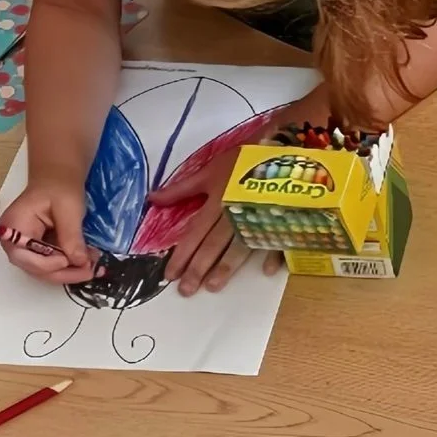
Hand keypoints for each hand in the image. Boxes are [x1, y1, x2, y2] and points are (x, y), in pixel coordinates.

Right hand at [0, 176, 100, 283]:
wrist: (59, 178)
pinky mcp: (40, 249)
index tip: (69, 260)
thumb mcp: (68, 209)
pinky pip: (53, 262)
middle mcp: (15, 242)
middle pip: (35, 268)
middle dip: (63, 272)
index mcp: (12, 227)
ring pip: (46, 269)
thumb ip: (71, 236)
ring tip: (93, 267)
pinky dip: (71, 264)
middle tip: (89, 271)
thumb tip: (79, 261)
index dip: (46, 264)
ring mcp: (27, 247)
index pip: (23, 256)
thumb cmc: (59, 187)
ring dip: (70, 271)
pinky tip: (89, 262)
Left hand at [147, 149, 282, 294]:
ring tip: (213, 286)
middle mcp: (236, 212)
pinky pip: (279, 237)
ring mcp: (260, 216)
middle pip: (214, 244)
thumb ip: (182, 189)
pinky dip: (274, 253)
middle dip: (199, 267)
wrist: (284, 145)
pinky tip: (268, 270)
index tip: (170, 275)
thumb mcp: (210, 169)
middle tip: (187, 291)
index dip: (182, 254)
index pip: (195, 232)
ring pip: (241, 245)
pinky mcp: (282, 217)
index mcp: (217, 201)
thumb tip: (152, 199)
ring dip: (227, 266)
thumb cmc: (245, 158)